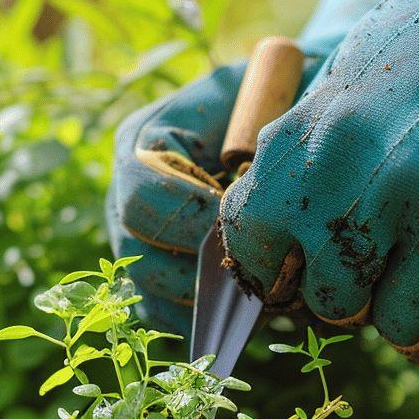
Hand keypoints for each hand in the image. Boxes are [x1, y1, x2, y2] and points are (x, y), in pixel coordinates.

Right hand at [105, 0, 418, 333]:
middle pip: (140, 258)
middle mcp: (128, 193)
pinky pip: (168, 318)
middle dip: (206, 278)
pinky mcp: (159, 274)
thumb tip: (268, 181)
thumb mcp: (276, 92)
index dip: (194, 222)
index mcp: (145, 141)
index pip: (144, 198)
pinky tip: (261, 315)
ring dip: (213, 308)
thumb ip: (268, 128)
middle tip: (268, 279)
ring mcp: (140, 239)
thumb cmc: (286, 97)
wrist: (290, 110)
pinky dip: (211, 327)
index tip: (250, 226)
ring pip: (153, 295)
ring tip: (272, 299)